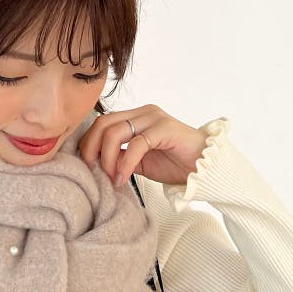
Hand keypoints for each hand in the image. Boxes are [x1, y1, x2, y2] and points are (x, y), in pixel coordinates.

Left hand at [77, 104, 208, 187]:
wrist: (204, 169)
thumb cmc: (174, 164)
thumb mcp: (138, 162)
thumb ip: (119, 157)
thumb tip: (94, 162)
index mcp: (135, 117)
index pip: (101, 123)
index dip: (88, 144)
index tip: (88, 167)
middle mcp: (143, 113)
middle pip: (103, 123)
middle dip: (91, 150)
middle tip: (94, 172)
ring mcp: (154, 118)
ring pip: (115, 132)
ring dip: (107, 159)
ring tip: (112, 178)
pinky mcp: (165, 128)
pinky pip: (136, 144)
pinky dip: (125, 163)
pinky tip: (123, 178)